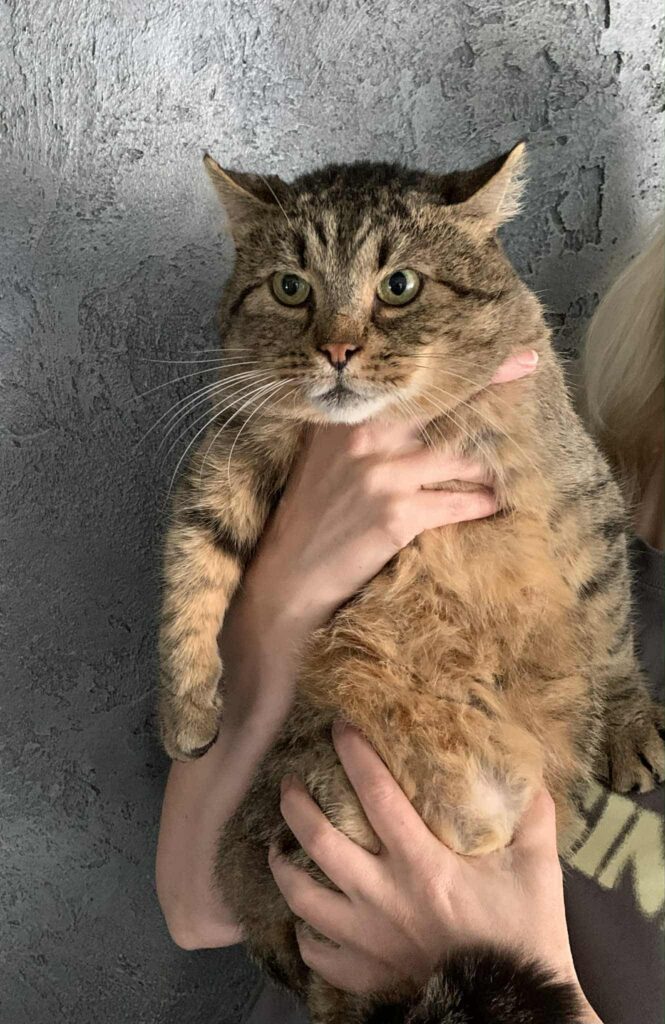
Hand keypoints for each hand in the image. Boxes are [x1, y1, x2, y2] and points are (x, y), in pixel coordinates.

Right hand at [228, 349, 538, 656]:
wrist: (289, 576)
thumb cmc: (311, 516)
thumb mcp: (324, 458)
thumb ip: (361, 429)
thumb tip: (412, 409)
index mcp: (347, 417)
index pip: (412, 383)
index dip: (463, 365)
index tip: (509, 351)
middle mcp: (364, 436)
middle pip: (445, 406)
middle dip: (493, 389)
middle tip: (530, 371)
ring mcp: (382, 474)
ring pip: (460, 455)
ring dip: (493, 459)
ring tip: (517, 457)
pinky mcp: (397, 514)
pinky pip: (458, 502)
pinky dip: (482, 502)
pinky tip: (495, 502)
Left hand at [269, 724, 586, 1003]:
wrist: (515, 1006)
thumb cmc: (523, 935)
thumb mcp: (537, 869)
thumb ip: (533, 818)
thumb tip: (531, 774)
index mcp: (423, 865)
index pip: (377, 796)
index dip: (355, 756)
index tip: (338, 727)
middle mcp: (384, 898)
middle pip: (320, 841)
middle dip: (296, 806)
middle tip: (288, 783)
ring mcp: (367, 940)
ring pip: (303, 897)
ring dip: (284, 866)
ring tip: (278, 845)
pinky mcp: (365, 975)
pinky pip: (318, 954)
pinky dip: (305, 933)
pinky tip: (304, 917)